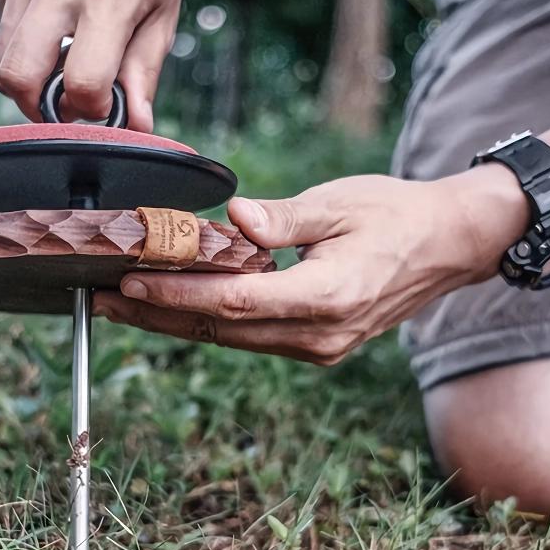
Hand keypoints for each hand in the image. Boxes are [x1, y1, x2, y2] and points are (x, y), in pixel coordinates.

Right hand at [0, 0, 183, 129]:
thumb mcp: (162, 17)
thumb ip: (143, 75)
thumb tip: (136, 127)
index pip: (82, 82)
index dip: (91, 109)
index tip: (104, 104)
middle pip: (18, 78)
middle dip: (39, 109)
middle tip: (67, 104)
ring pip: (1, 65)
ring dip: (29, 84)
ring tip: (61, 71)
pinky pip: (2, 38)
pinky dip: (24, 52)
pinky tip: (53, 35)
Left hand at [94, 168, 528, 363]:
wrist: (447, 246)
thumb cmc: (397, 216)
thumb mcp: (340, 204)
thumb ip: (282, 219)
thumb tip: (233, 219)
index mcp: (327, 297)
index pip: (234, 302)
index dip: (177, 294)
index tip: (129, 283)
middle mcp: (319, 335)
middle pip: (221, 329)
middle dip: (158, 315)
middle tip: (102, 300)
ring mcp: (319, 346)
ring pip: (231, 338)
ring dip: (175, 320)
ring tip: (125, 304)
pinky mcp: (315, 343)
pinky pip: (251, 335)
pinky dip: (209, 320)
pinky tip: (174, 306)